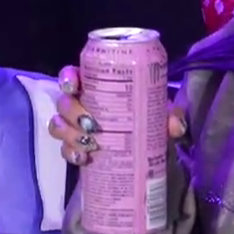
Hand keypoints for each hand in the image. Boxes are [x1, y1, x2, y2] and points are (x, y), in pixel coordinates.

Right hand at [45, 65, 186, 166]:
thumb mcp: (159, 112)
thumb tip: (175, 126)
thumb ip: (169, 115)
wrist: (147, 145)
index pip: (72, 75)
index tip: (75, 86)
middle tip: (92, 125)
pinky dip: (71, 153)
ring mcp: (74, 126)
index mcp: (95, 86)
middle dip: (73, 113)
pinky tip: (83, 158)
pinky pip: (64, 149)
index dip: (68, 79)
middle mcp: (80, 103)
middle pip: (64, 103)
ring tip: (90, 145)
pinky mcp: (75, 147)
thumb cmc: (148, 118)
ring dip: (70, 134)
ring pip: (58, 125)